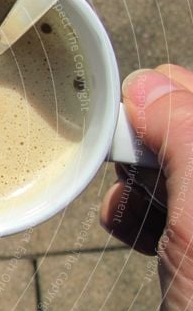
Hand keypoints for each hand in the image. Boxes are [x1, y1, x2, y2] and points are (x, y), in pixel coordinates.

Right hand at [100, 64, 192, 310]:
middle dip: (153, 138)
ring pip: (174, 168)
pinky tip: (125, 226)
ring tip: (125, 199)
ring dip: (139, 175)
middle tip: (125, 161)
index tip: (132, 110)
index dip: (175, 97)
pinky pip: (163, 207)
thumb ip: (191, 141)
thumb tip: (151, 85)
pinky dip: (135, 209)